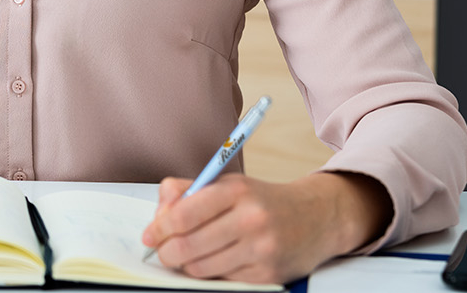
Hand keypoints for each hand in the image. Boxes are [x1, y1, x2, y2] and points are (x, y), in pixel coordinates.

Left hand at [139, 172, 390, 284]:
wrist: (316, 217)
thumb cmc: (262, 201)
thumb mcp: (227, 184)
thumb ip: (187, 191)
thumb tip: (158, 214)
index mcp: (236, 191)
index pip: (182, 214)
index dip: (158, 228)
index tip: (150, 235)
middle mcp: (251, 219)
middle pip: (187, 246)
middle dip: (167, 253)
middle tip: (164, 252)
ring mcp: (261, 249)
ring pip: (201, 268)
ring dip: (188, 265)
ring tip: (191, 256)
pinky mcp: (268, 274)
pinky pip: (223, 280)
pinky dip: (213, 274)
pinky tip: (219, 261)